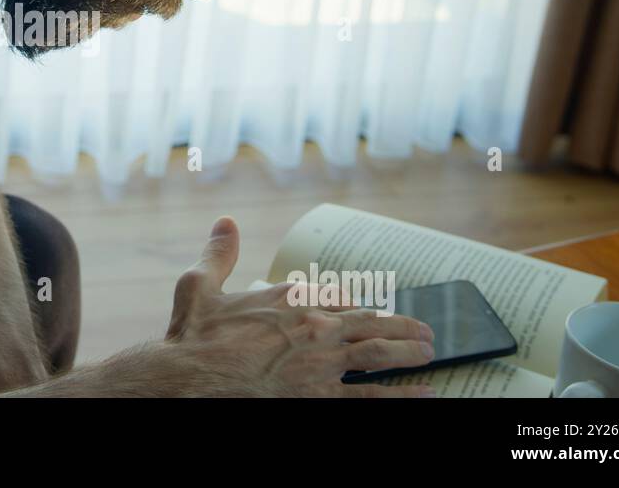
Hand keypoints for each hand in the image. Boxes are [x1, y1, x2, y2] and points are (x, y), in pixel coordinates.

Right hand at [159, 216, 436, 396]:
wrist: (189, 378)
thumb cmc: (192, 337)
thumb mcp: (199, 284)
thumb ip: (219, 253)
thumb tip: (225, 222)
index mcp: (288, 298)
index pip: (337, 296)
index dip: (357, 305)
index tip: (371, 310)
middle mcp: (313, 325)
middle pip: (370, 323)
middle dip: (402, 327)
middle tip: (425, 332)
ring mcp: (321, 362)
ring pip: (379, 354)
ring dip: (409, 354)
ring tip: (429, 355)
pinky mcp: (320, 395)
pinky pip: (371, 395)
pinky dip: (402, 394)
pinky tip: (424, 392)